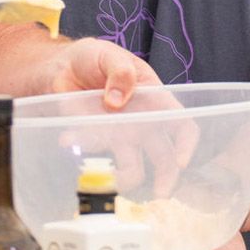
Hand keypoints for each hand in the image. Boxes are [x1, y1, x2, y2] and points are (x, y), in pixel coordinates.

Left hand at [50, 40, 197, 195]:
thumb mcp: (109, 55)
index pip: (181, 124)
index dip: (186, 144)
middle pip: (163, 157)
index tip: (181, 162)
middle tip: (159, 194)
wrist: (62, 67)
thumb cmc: (93, 58)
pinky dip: (81, 149)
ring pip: (132, 167)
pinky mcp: (95, 141)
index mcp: (154, 100)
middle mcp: (141, 124)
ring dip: (123, 177)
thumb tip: (118, 99)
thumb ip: (119, 72)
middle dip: (165, 178)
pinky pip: (94, 153)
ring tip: (109, 179)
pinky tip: (67, 140)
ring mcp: (119, 136)